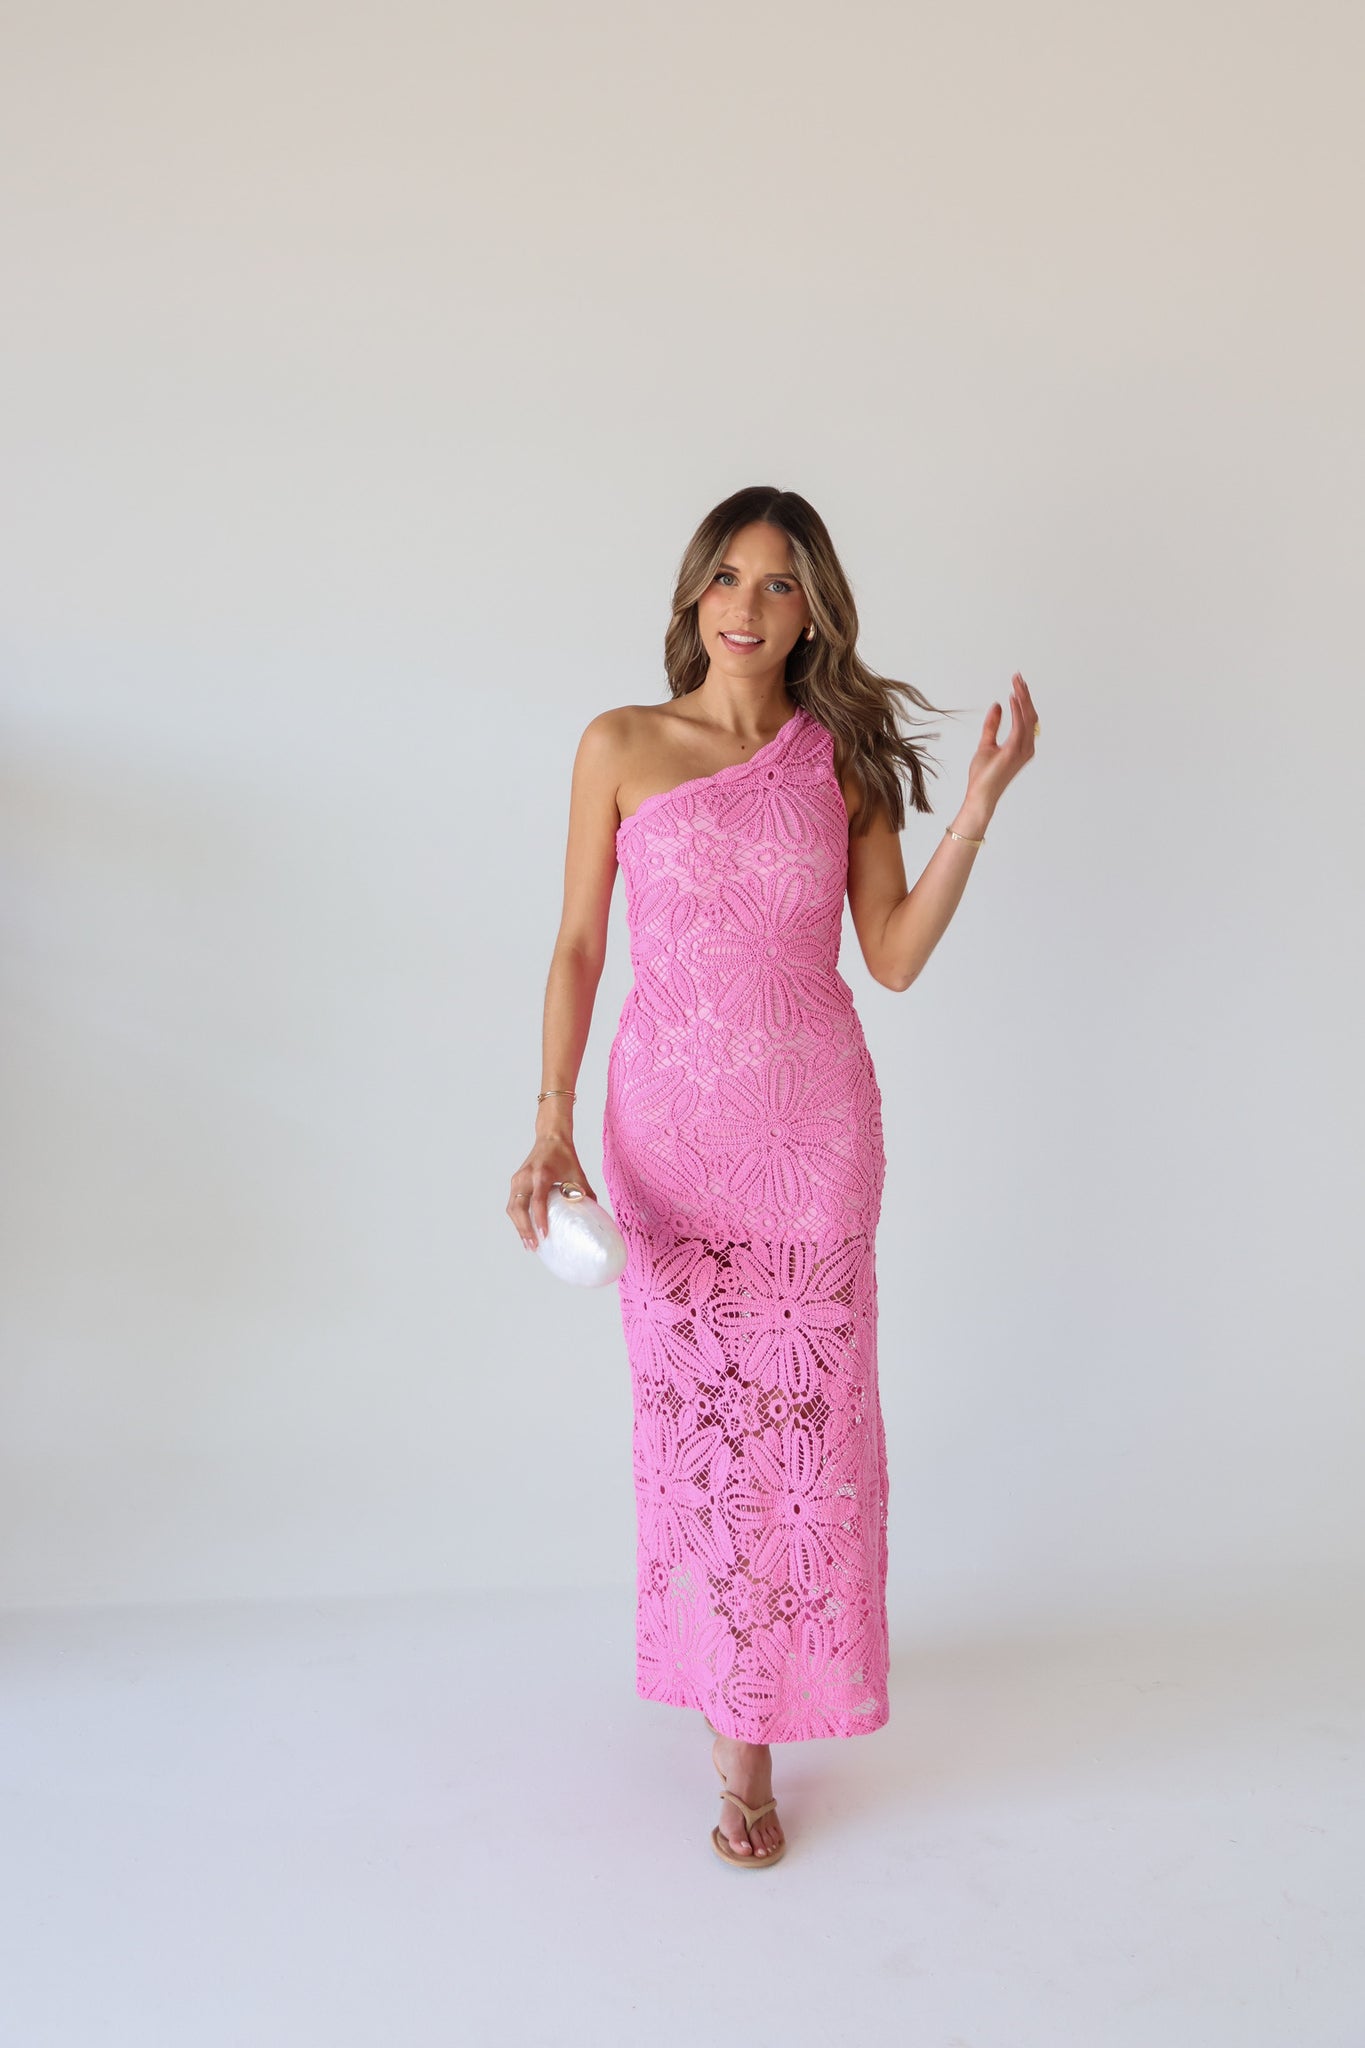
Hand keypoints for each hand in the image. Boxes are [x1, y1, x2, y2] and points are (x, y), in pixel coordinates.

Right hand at [507, 1136, 597, 1250]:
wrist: (550, 1137)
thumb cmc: (564, 1155)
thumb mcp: (578, 1173)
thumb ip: (585, 1193)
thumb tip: (594, 1214)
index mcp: (542, 1174)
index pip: (538, 1200)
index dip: (539, 1218)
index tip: (543, 1235)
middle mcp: (526, 1177)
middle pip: (519, 1208)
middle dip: (525, 1229)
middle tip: (534, 1246)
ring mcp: (517, 1180)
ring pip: (512, 1208)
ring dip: (519, 1227)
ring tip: (529, 1244)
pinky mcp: (515, 1182)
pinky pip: (513, 1204)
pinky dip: (518, 1219)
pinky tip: (525, 1231)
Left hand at [964, 672, 1037, 815]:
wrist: (981, 796)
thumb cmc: (984, 776)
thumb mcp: (986, 744)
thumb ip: (992, 725)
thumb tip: (998, 705)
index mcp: (1022, 745)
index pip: (1026, 718)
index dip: (1024, 699)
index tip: (1017, 683)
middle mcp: (1027, 747)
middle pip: (1030, 715)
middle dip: (1025, 694)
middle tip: (1018, 677)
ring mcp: (1022, 750)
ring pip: (1027, 717)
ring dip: (1022, 698)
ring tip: (1016, 683)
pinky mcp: (1013, 751)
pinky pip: (1019, 726)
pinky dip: (1017, 710)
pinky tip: (1012, 699)